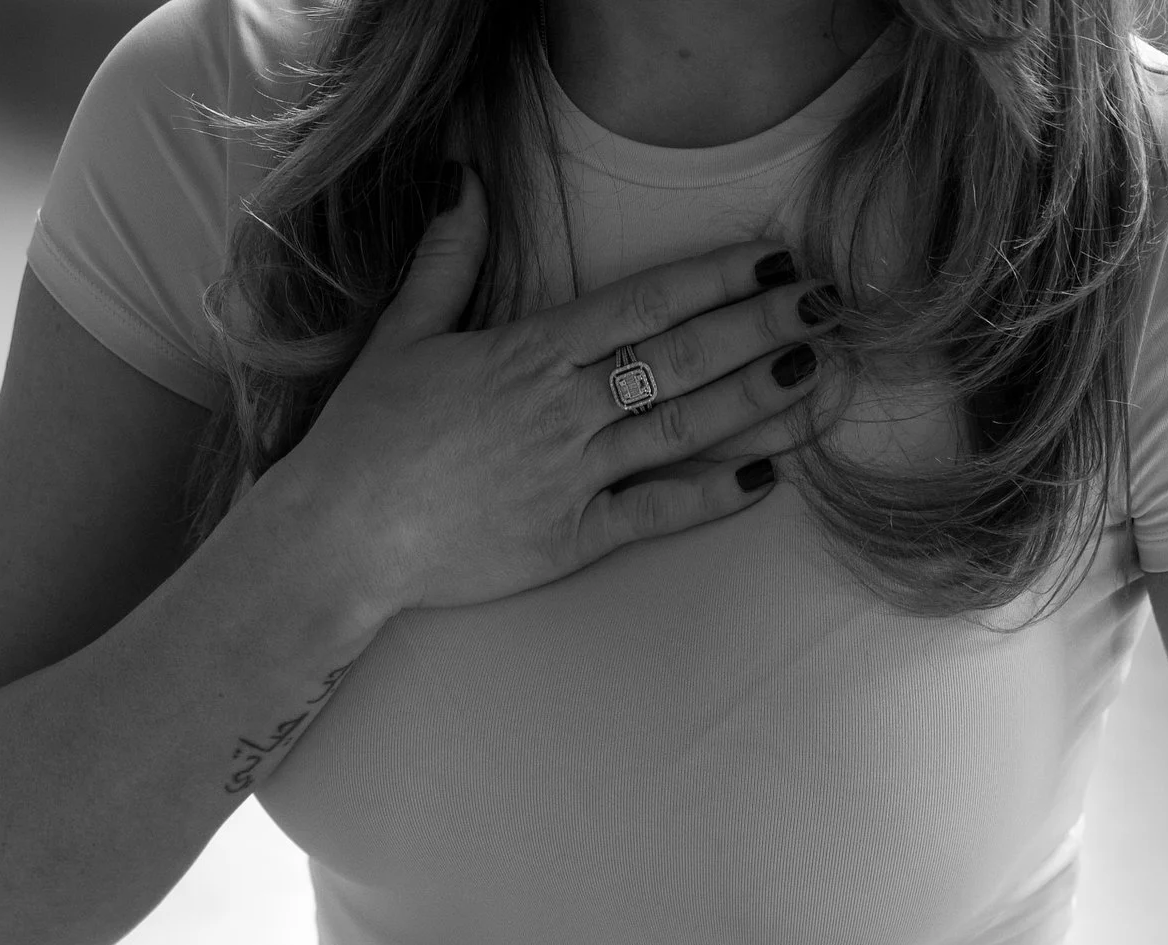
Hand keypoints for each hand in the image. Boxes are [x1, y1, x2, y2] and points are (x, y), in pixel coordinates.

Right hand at [295, 168, 836, 618]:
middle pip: (685, 359)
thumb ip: (447, 258)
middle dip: (763, 330)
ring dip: (760, 403)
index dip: (720, 279)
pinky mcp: (570, 540)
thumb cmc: (366, 438)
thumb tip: (463, 180)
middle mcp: (564, 409)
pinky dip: (712, 496)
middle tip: (828, 308)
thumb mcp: (403, 333)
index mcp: (531, 352)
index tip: (775, 262)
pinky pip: (656, 514)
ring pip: (685, 431)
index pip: (648, 304)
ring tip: (820, 380)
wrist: (339, 538)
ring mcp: (572, 477)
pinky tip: (766, 475)